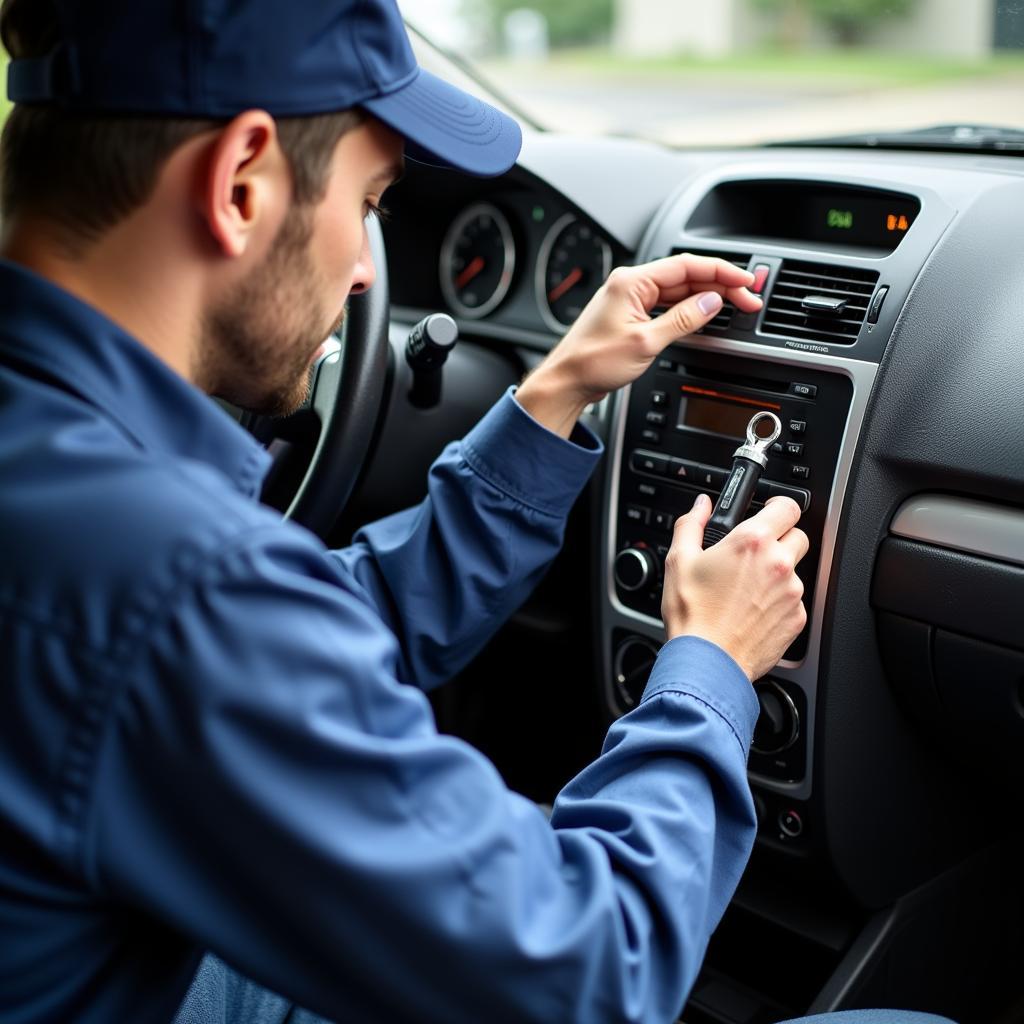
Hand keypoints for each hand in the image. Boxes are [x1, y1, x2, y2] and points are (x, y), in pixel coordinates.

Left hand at [515, 253, 762, 437]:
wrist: (566, 383)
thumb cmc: (592, 362)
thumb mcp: (645, 342)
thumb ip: (682, 320)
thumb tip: (711, 302)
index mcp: (632, 281)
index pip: (686, 265)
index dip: (721, 272)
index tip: (746, 281)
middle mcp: (631, 285)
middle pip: (686, 277)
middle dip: (720, 286)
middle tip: (749, 299)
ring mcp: (631, 300)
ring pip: (679, 291)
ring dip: (707, 298)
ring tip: (735, 306)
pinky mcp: (631, 317)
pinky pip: (668, 306)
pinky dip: (689, 309)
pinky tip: (705, 315)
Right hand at [661, 495, 808, 682]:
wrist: (707, 662)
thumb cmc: (692, 615)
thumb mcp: (679, 561)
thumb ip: (692, 524)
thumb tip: (701, 506)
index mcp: (752, 541)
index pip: (788, 506)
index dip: (779, 506)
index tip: (771, 512)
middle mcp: (779, 563)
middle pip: (798, 536)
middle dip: (780, 540)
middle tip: (754, 554)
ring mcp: (792, 592)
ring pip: (796, 570)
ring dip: (778, 573)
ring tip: (747, 590)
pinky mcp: (798, 618)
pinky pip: (794, 600)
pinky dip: (779, 602)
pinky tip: (753, 610)